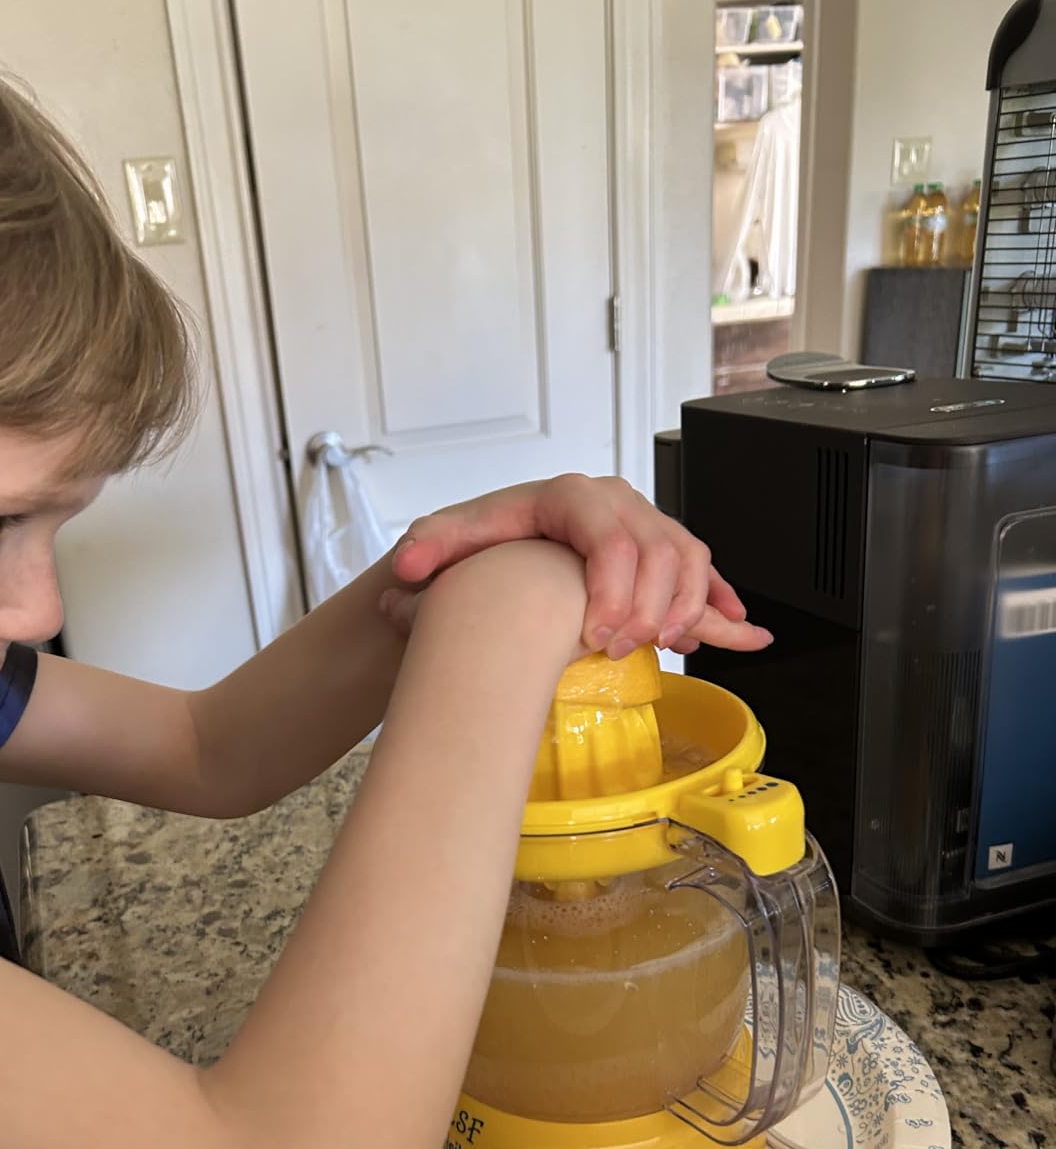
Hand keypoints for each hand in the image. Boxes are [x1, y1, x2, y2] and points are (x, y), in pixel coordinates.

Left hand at [379, 474, 770, 655]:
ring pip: (691, 559)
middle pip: (660, 550)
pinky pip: (704, 572)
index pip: (611, 538)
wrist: (503, 547)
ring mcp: (646, 524)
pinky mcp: (662, 550)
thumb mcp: (449, 540)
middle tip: (622, 652)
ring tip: (666, 648)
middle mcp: (616, 503)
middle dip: (650, 607)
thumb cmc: (483, 544)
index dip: (613, 590)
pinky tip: (742, 631)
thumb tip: (405, 565)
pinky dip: (721, 604)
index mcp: (570, 496)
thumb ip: (429, 548)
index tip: (596, 637)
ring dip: (688, 608)